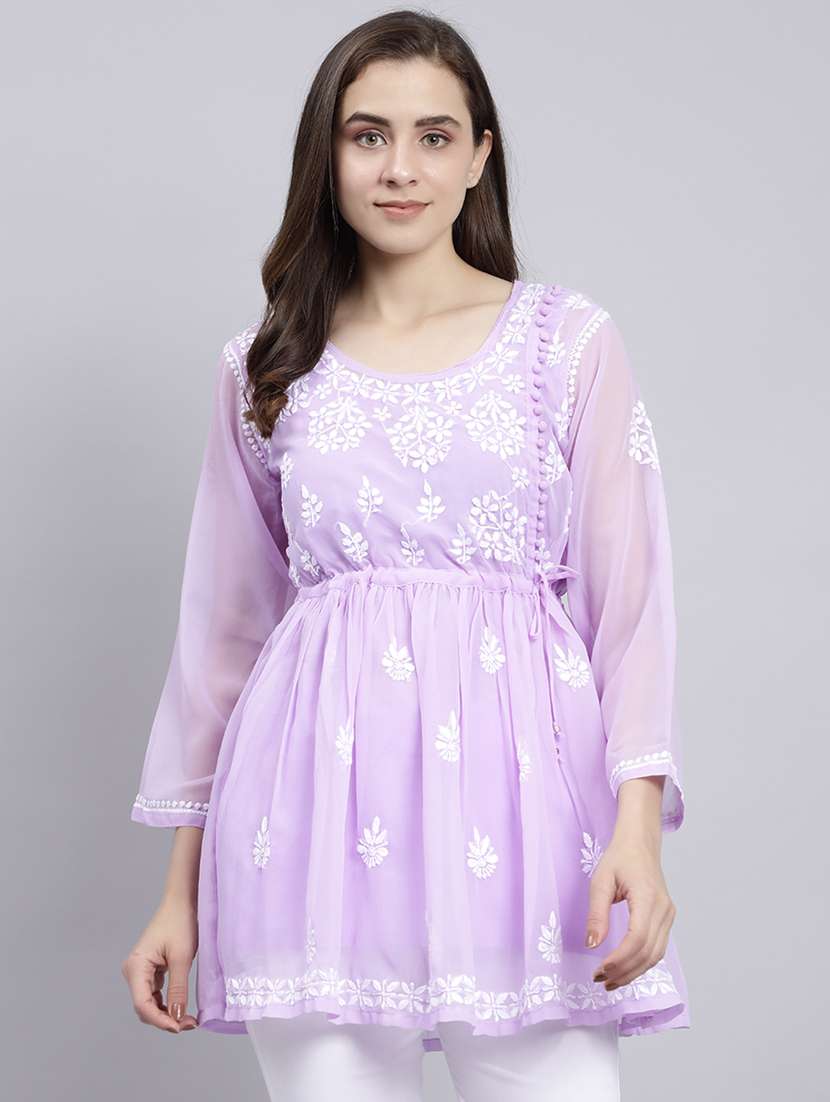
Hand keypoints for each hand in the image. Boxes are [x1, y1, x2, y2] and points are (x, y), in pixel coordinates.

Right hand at [122, 896, 199, 1032]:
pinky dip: (166, 1003)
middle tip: (190, 1024)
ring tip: (188, 1019)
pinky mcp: (148, 970)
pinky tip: (180, 1008)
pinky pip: (154, 994)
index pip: (143, 1005)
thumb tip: (177, 1018)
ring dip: (166, 1013)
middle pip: (144, 1007)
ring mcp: (139, 971)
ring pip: (149, 1003)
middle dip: (165, 1019)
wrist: (181, 902)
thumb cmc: (181, 923)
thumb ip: (178, 989)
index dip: (161, 1020)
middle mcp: (132, 971)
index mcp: (136, 967)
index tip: (181, 1027)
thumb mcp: (182, 958)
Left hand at [584, 830, 676, 991]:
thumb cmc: (619, 858)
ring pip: (655, 954)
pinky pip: (657, 947)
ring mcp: (669, 915)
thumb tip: (592, 945)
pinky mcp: (667, 918)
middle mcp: (663, 909)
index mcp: (648, 897)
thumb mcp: (601, 881)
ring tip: (610, 982)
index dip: (620, 959)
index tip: (600, 969)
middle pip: (648, 952)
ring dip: (634, 972)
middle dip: (624, 971)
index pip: (637, 938)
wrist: (640, 843)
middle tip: (600, 981)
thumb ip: (597, 913)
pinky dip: (641, 962)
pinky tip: (625, 969)